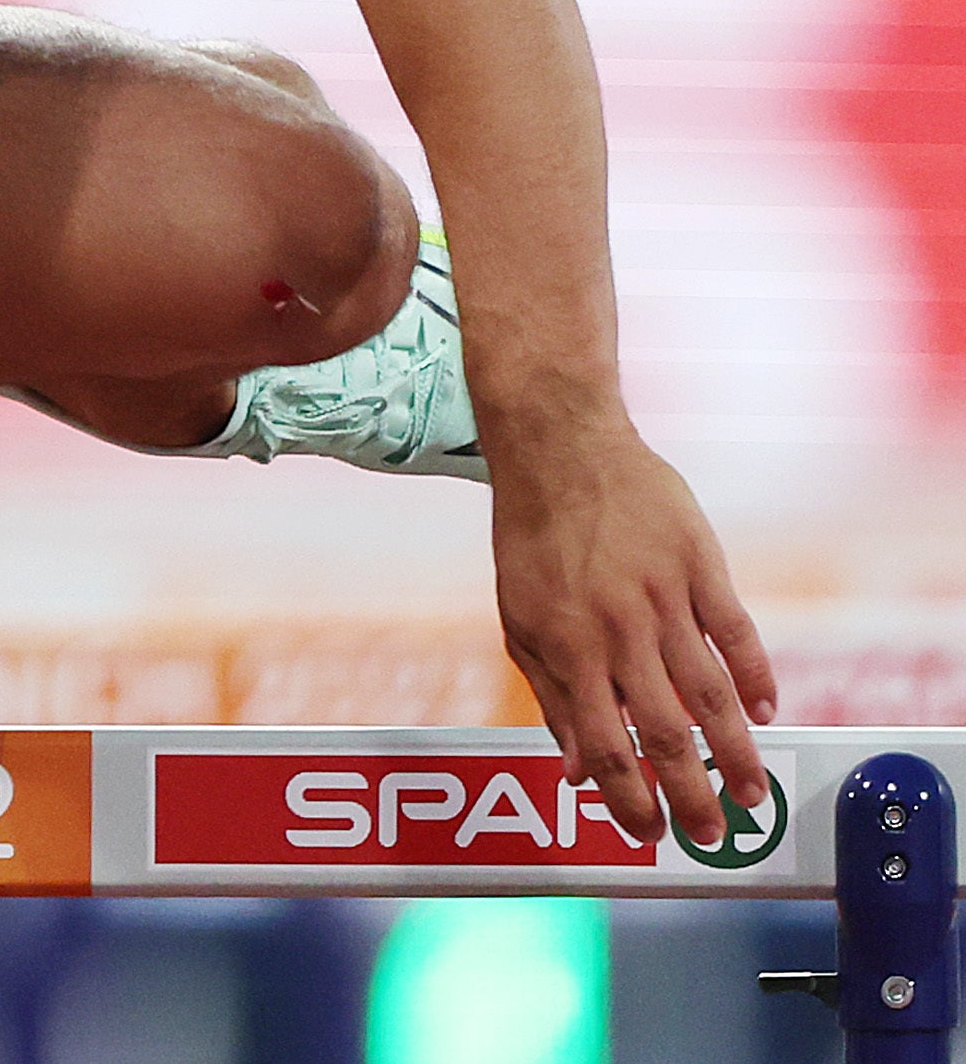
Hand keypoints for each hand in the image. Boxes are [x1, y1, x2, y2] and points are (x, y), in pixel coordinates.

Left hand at [490, 425, 775, 847]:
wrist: (561, 448)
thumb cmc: (533, 540)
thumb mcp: (519, 619)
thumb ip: (551, 696)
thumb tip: (577, 771)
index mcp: (566, 647)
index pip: (604, 746)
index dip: (628, 798)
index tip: (648, 833)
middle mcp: (618, 630)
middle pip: (666, 731)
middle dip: (691, 793)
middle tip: (711, 837)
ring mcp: (664, 598)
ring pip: (711, 693)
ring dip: (736, 752)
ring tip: (752, 795)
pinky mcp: (701, 565)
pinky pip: (737, 633)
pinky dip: (756, 677)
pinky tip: (767, 713)